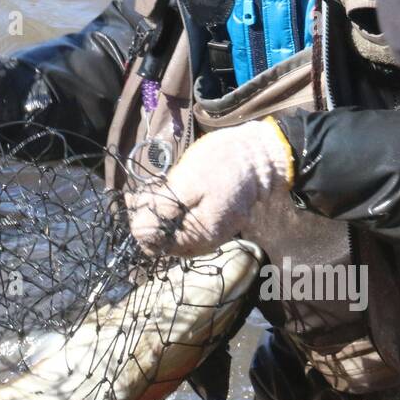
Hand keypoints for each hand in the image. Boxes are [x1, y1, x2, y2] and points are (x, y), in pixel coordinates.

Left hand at [125, 117, 294, 256]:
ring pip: (171, 234)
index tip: (141, 196)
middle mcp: (204, 244)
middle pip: (161, 241)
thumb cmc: (224, 164)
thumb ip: (162, 210)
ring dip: (160, 213)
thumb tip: (138, 232)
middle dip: (149, 217)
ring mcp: (210, 236)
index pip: (153, 244)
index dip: (141, 221)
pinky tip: (175, 192)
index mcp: (198, 237)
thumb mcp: (187, 182)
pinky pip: (185, 226)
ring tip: (161, 187)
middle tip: (149, 189)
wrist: (261, 155)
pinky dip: (174, 212)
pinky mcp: (213, 225)